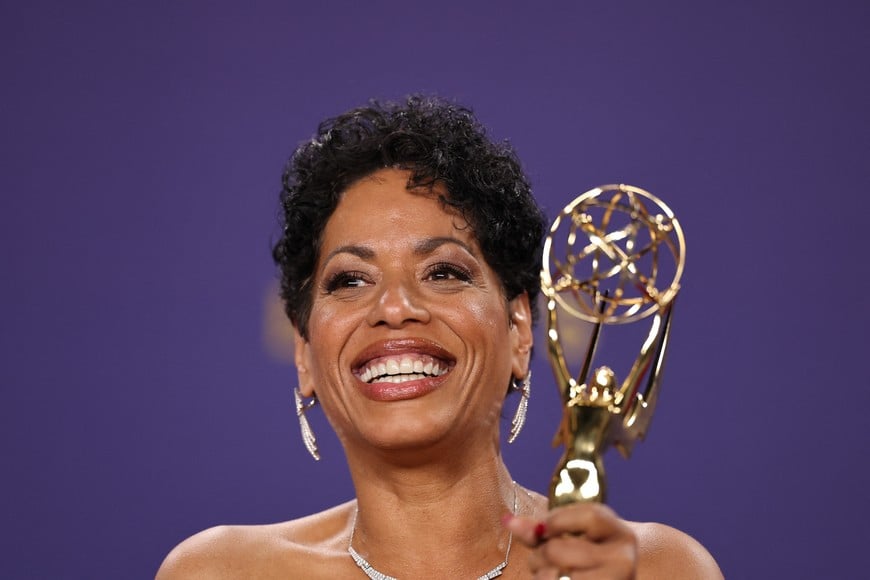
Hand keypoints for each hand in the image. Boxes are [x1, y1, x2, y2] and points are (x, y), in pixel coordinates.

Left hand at [505, 503, 637, 578]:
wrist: (613, 577)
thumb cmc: (587, 552)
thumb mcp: (573, 533)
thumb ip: (541, 528)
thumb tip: (508, 520)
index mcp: (619, 533)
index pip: (589, 517)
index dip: (557, 520)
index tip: (544, 529)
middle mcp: (622, 560)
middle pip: (561, 550)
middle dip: (541, 554)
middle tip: (542, 557)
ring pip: (557, 576)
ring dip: (543, 574)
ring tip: (549, 571)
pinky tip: (556, 579)